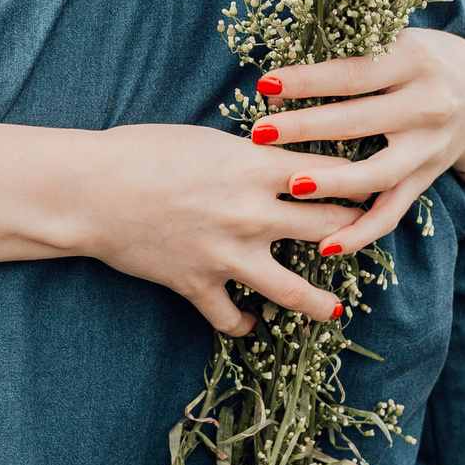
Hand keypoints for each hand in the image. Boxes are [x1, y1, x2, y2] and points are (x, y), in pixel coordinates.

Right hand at [67, 123, 375, 336]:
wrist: (90, 190)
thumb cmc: (142, 150)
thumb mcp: (207, 140)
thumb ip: (250, 155)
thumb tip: (281, 158)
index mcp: (256, 167)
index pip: (330, 177)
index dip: (358, 181)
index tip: (375, 183)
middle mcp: (252, 214)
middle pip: (328, 229)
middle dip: (352, 233)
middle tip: (365, 236)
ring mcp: (228, 255)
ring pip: (293, 290)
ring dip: (321, 303)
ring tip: (336, 309)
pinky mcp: (199, 284)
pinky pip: (231, 318)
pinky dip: (243, 324)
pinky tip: (250, 323)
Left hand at [245, 27, 464, 258]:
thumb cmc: (425, 60)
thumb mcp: (400, 40)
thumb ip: (355, 49)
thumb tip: (288, 64)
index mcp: (413, 61)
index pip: (354, 72)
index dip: (309, 79)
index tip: (266, 84)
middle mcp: (426, 105)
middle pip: (359, 120)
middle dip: (306, 128)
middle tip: (260, 133)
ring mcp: (428, 147)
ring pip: (378, 172)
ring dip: (333, 182)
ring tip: (291, 185)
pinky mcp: (426, 178)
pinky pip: (393, 211)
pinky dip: (362, 232)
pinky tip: (326, 246)